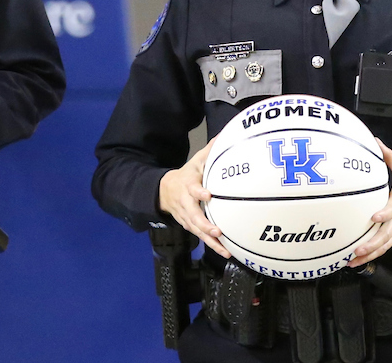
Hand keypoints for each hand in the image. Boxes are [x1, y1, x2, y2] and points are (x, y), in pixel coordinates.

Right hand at [158, 138, 228, 256]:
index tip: (208, 195)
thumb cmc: (186, 175)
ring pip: (197, 231)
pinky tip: (226, 252)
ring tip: (225, 249)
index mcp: (188, 186)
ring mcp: (187, 217)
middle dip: (205, 225)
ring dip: (211, 241)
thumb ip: (209, 152)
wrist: (165, 191)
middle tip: (217, 231)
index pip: (192, 189)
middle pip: (194, 216)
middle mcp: (186, 204)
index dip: (199, 193)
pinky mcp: (190, 226)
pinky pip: (201, 237)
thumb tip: (222, 138)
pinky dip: (212, 246)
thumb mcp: (195, 162)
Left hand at [349, 139, 391, 266]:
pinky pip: (384, 248)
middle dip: (371, 244)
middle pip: (386, 235)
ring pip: (384, 246)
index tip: (374, 217)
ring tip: (352, 261)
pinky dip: (372, 256)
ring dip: (369, 255)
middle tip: (357, 250)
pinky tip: (358, 262)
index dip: (385, 214)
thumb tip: (375, 141)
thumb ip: (388, 157)